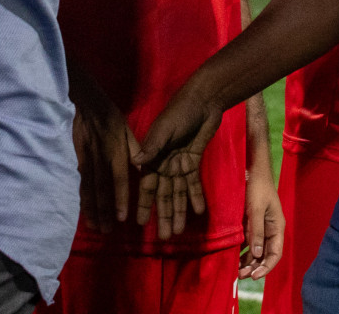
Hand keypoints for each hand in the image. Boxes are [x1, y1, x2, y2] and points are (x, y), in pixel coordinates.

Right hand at [69, 72, 140, 230]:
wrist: (84, 101)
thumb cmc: (110, 115)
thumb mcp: (127, 129)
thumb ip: (135, 149)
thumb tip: (143, 168)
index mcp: (116, 150)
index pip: (119, 178)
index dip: (119, 198)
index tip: (121, 218)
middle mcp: (100, 158)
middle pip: (101, 188)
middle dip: (103, 210)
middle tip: (106, 230)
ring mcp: (87, 159)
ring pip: (88, 188)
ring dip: (91, 208)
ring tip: (93, 226)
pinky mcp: (78, 158)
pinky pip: (81, 181)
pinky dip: (82, 197)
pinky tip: (83, 210)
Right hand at [133, 86, 220, 239]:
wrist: (203, 101)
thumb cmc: (180, 112)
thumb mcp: (165, 129)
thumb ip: (152, 147)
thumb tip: (135, 163)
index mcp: (153, 156)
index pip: (147, 186)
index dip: (144, 205)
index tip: (139, 224)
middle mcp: (164, 163)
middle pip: (163, 194)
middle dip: (164, 215)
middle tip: (165, 237)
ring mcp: (179, 163)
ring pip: (178, 193)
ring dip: (178, 211)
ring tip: (178, 232)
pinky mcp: (193, 161)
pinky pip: (193, 183)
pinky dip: (195, 197)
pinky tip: (198, 212)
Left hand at [240, 164, 283, 280]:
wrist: (251, 169)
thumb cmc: (257, 187)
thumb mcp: (256, 209)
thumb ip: (256, 230)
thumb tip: (257, 254)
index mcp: (277, 227)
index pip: (275, 254)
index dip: (266, 267)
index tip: (254, 276)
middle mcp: (270, 230)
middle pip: (265, 255)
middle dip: (254, 267)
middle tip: (240, 276)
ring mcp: (260, 227)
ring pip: (256, 250)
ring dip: (247, 262)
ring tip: (236, 271)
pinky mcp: (251, 224)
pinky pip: (248, 242)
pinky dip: (242, 251)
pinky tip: (233, 257)